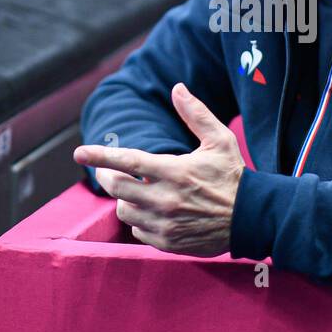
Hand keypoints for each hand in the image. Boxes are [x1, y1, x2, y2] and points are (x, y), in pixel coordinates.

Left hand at [72, 83, 244, 256]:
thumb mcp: (220, 140)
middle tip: (108, 171)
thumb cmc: (234, 176)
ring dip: (125, 200)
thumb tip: (177, 88)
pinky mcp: (168, 243)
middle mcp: (166, 199)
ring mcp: (165, 224)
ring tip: (137, 192)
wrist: (252, 218)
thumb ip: (196, 114)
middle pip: (117, 189)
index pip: (127, 162)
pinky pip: (138, 232)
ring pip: (124, 212)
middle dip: (107, 177)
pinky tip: (153, 212)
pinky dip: (139, 221)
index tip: (79, 152)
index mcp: (175, 171)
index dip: (100, 156)